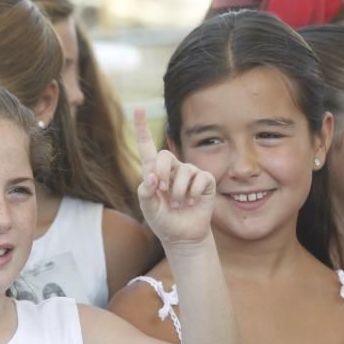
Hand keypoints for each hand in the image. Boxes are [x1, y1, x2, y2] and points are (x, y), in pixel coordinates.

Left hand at [134, 107, 215, 247]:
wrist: (181, 235)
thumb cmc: (163, 221)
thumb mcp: (148, 209)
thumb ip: (145, 193)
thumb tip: (152, 177)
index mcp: (153, 172)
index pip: (146, 146)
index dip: (142, 127)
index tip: (139, 108)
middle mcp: (171, 169)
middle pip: (165, 155)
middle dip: (163, 173)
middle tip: (163, 190)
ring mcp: (189, 173)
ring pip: (184, 171)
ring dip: (179, 191)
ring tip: (179, 204)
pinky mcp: (204, 181)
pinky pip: (200, 179)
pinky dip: (194, 193)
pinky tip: (192, 202)